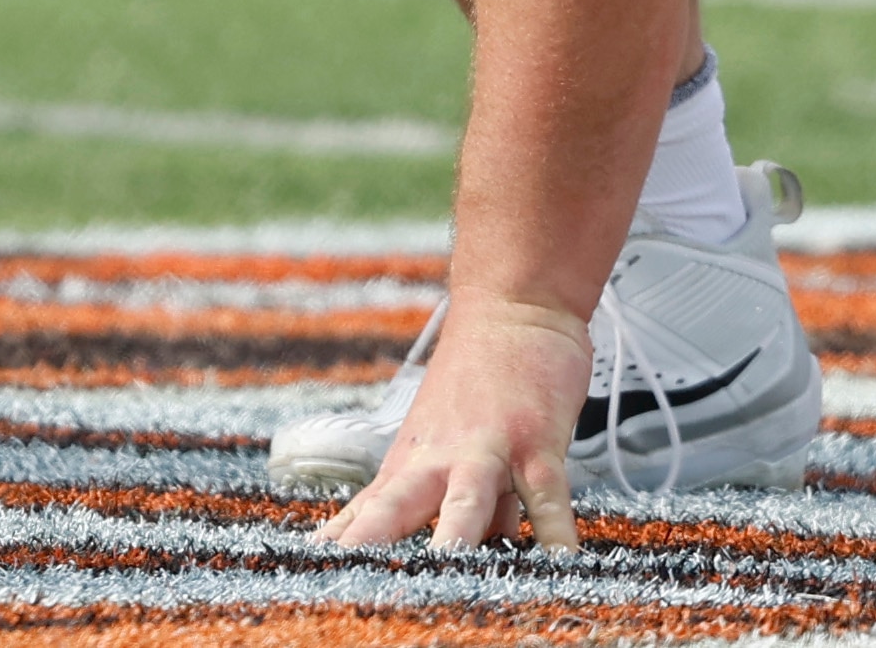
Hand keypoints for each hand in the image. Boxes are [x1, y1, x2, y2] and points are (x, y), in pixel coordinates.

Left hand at [316, 298, 588, 551]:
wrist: (513, 302)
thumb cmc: (482, 374)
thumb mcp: (453, 438)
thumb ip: (458, 498)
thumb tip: (473, 545)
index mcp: (412, 462)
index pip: (367, 512)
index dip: (342, 544)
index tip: (313, 572)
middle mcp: (440, 459)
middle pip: (396, 506)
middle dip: (372, 542)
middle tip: (346, 574)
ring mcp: (488, 450)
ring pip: (467, 501)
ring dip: (455, 536)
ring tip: (445, 571)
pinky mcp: (536, 441)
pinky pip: (547, 495)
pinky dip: (556, 530)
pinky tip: (562, 561)